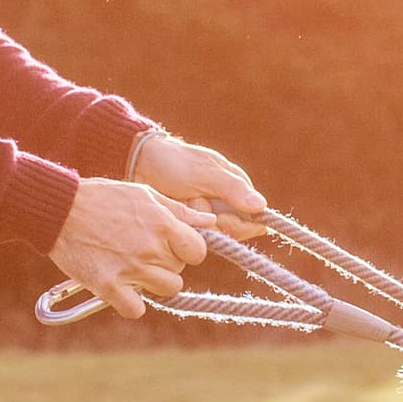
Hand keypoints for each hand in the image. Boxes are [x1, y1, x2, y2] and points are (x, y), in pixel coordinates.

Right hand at [53, 177, 214, 318]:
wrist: (60, 209)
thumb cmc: (102, 198)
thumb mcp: (144, 195)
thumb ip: (178, 211)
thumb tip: (210, 222)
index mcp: (162, 224)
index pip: (198, 251)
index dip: (187, 251)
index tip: (172, 247)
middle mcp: (150, 248)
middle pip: (180, 271)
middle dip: (166, 264)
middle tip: (142, 253)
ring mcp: (130, 268)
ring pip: (166, 290)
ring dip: (153, 284)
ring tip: (133, 268)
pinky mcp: (108, 285)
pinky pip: (136, 309)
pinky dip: (130, 303)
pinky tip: (120, 289)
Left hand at [129, 131, 268, 236]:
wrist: (141, 164)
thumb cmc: (176, 163)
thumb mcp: (205, 173)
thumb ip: (233, 188)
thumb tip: (261, 206)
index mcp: (238, 188)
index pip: (254, 220)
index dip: (240, 224)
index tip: (221, 217)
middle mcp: (227, 205)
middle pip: (234, 232)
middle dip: (215, 222)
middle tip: (196, 204)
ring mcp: (208, 216)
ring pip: (214, 236)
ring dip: (198, 223)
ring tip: (183, 201)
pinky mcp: (191, 226)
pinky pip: (196, 238)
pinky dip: (186, 227)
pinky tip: (176, 212)